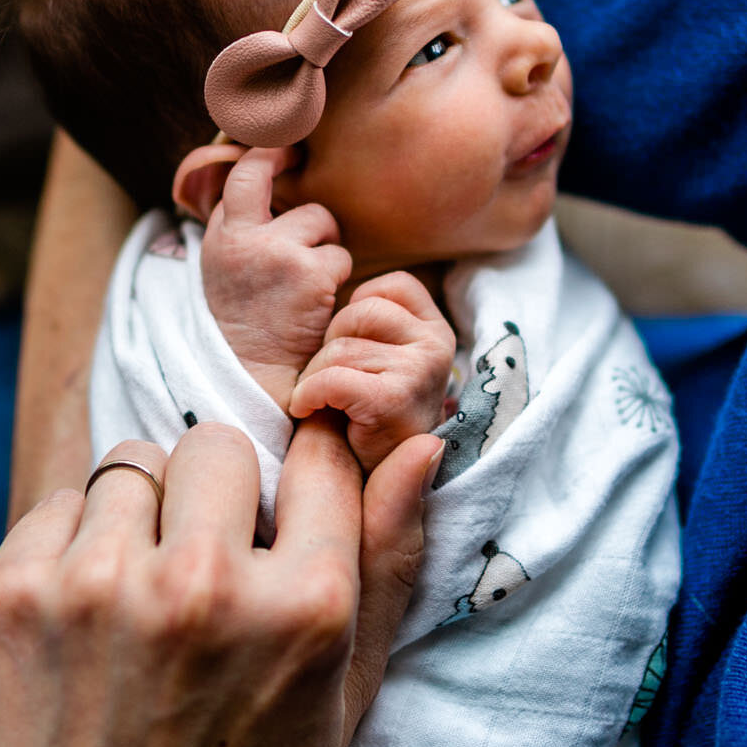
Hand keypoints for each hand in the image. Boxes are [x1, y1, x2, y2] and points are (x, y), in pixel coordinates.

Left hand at [0, 417, 439, 746]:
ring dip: (139, 518)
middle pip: (216, 447)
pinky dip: (72, 546)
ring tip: (139, 602)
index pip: (319, 458)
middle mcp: (203, 585)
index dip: (300, 481)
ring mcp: (99, 586)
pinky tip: (84, 621)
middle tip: (199, 570)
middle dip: (211, 497)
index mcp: (304, 608)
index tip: (277, 514)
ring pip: (131, 465)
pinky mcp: (13, 593)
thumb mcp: (344, 695)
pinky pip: (59, 503)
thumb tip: (419, 442)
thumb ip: (391, 562)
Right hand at [200, 147, 351, 407]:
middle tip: (310, 225)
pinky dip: (337, 279)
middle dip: (307, 207)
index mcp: (220, 235)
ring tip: (305, 287)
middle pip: (291, 191)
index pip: (243, 172)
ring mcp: (278, 251)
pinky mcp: (311, 273)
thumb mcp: (224, 268)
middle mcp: (244, 237)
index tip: (288, 146)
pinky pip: (340, 257)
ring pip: (323, 224)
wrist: (251, 376)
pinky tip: (318, 303)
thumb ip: (239, 226)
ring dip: (325, 251)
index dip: (268, 153)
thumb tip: (259, 173)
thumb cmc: (244, 323)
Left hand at [289, 271, 455, 474]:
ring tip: (325, 403)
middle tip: (332, 383)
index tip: (350, 349)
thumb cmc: (363, 416)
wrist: (372, 486)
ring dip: (316, 376)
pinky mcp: (395, 399)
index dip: (355, 311)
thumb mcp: (376, 357)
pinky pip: (332, 377)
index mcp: (436, 329)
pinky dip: (309, 395)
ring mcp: (421, 371)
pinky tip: (308, 410)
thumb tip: (331, 260)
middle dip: (330, 346)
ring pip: (340, 348)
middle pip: (357, 313)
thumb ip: (369, 322)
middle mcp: (437, 345)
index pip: (392, 285)